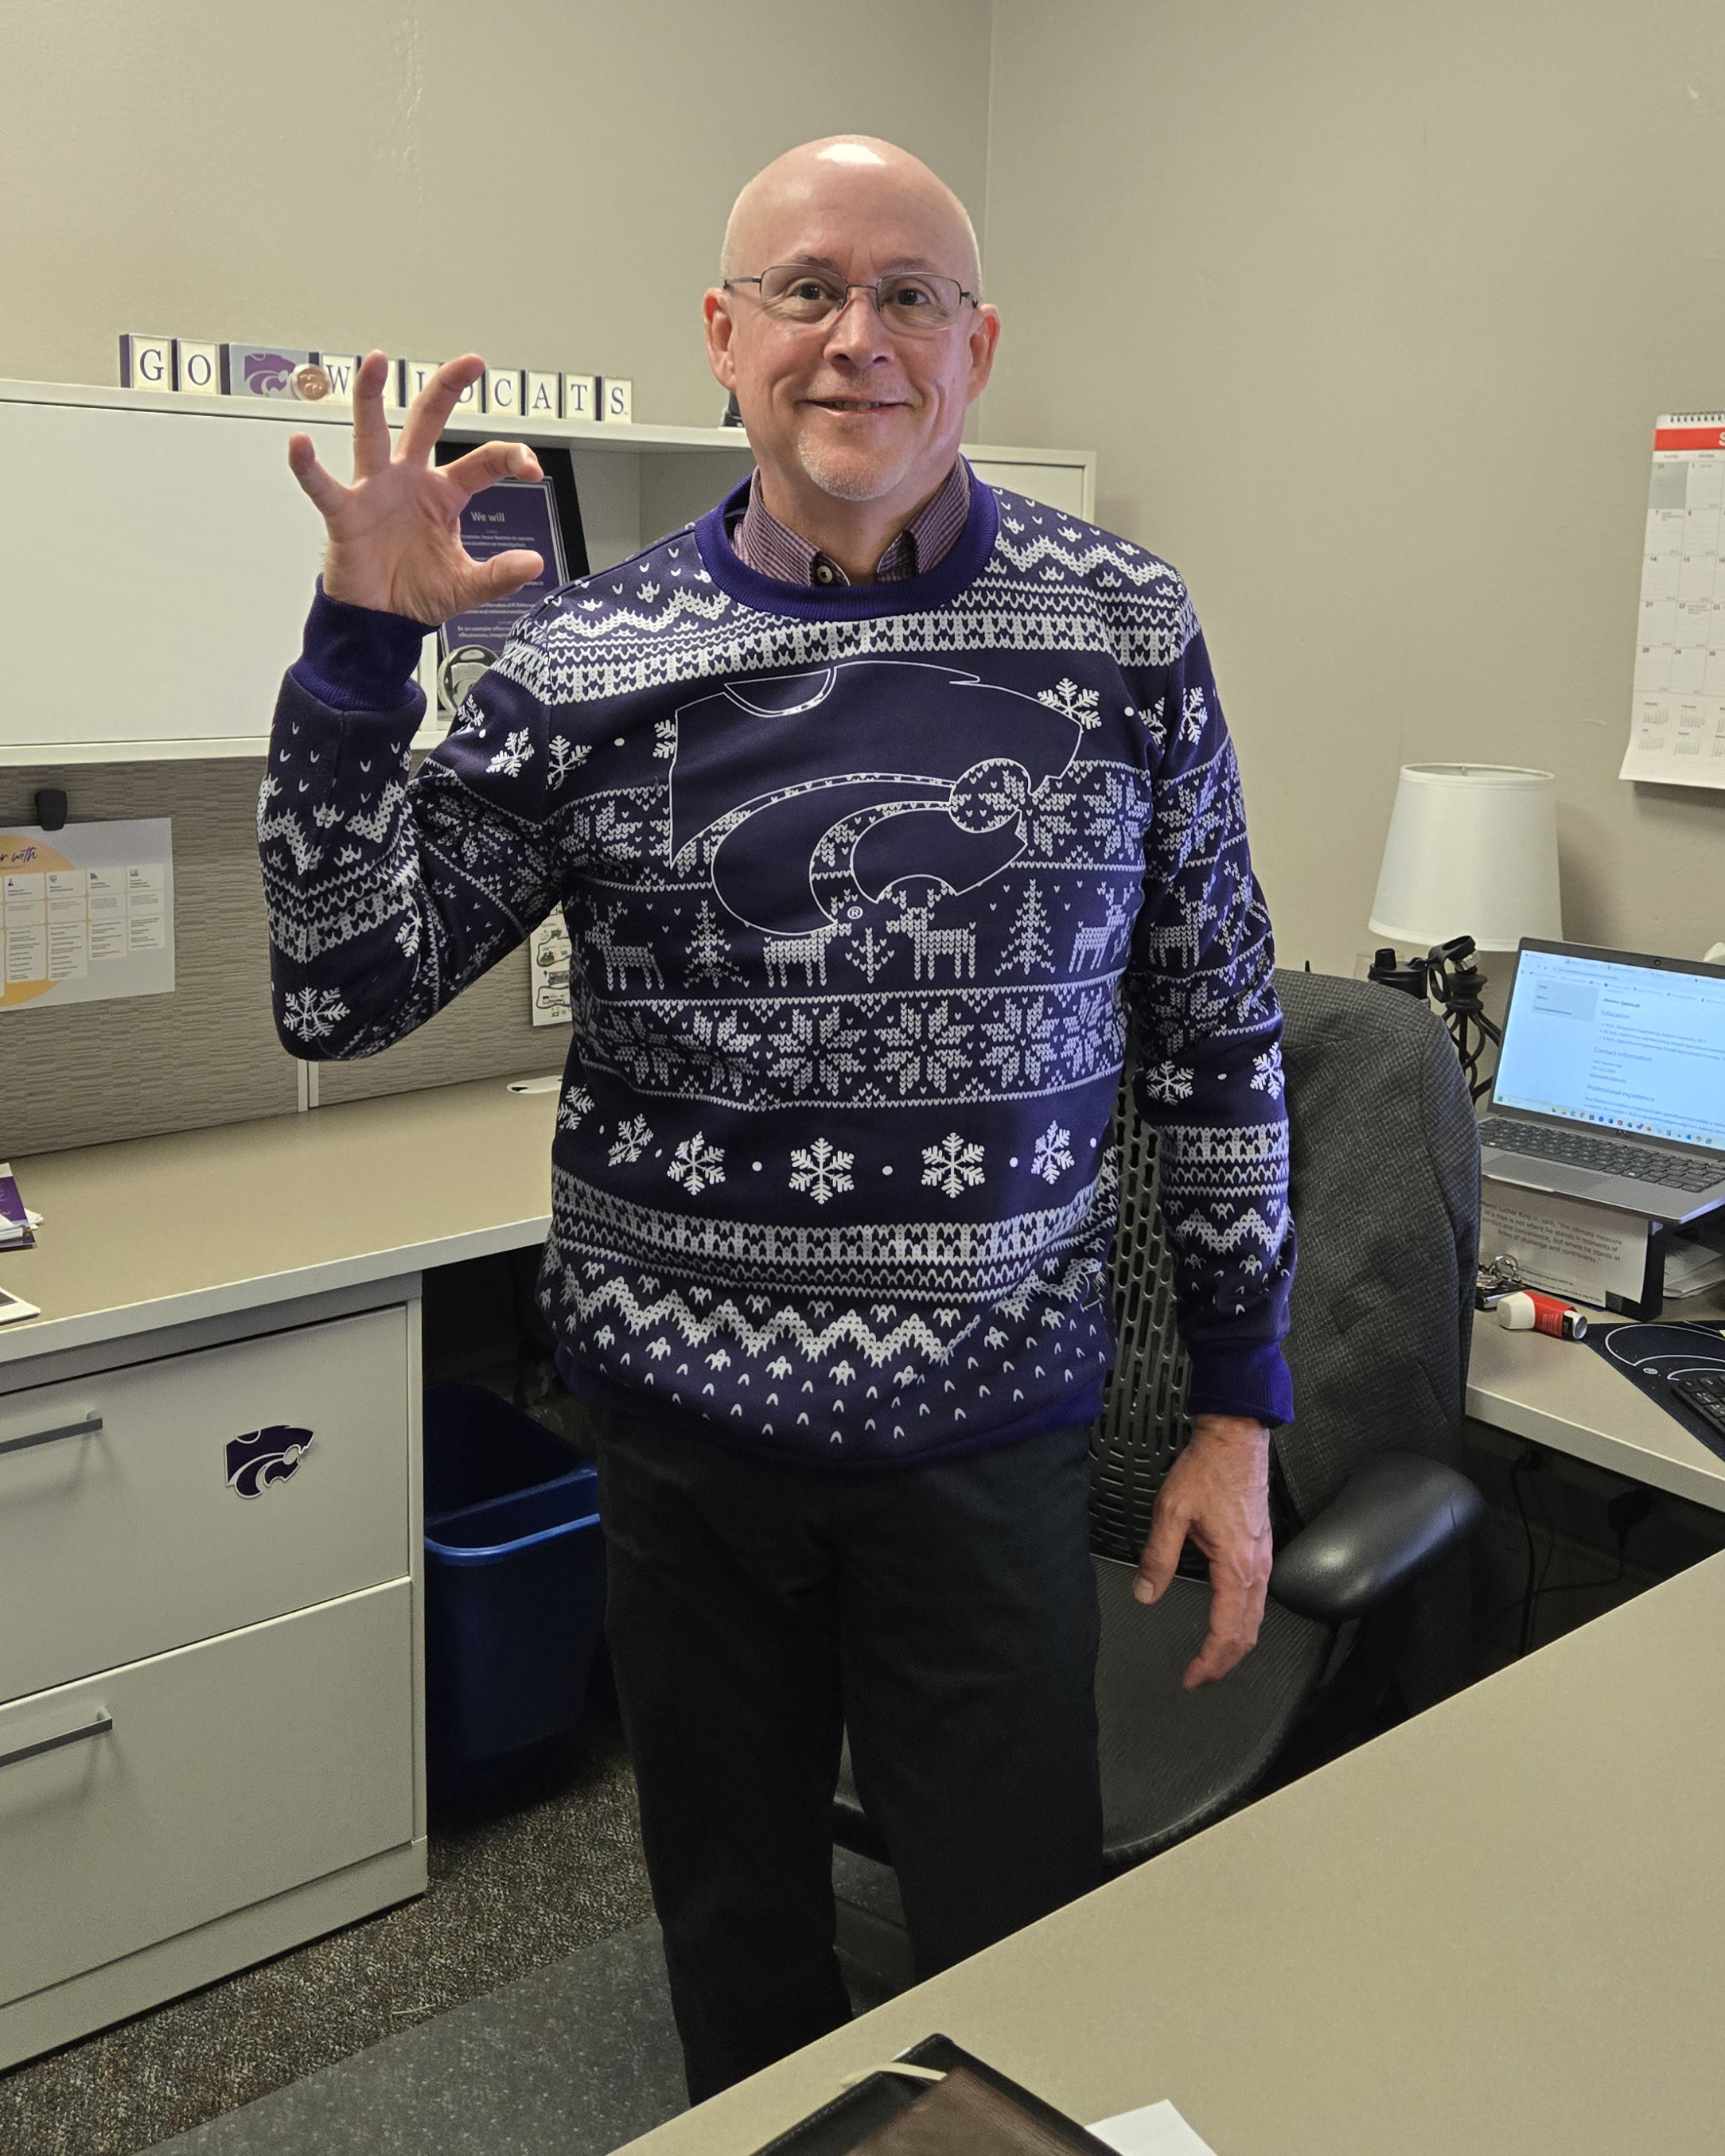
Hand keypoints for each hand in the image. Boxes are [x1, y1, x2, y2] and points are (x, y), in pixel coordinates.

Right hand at [286, 352, 545, 625]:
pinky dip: (308, 467)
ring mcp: (376, 490)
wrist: (380, 619)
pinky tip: (300, 445)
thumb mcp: (466, 585)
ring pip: (372, 432)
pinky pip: (323, 485)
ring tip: (374, 361)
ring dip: (371, 396)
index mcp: (445, 493)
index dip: (510, 458)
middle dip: (447, 389)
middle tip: (472, 362)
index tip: (532, 468)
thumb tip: (534, 565)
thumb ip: (500, 575)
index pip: (483, 462)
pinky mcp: (345, 512)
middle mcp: (410, 479)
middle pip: (427, 420)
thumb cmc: (416, 592)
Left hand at [1134, 1413, 1272, 1689]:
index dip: (1208, 1662)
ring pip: (1256, 1618)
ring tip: (1213, 1658)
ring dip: (1236, 1644)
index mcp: (1235, 1566)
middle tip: (1200, 1678)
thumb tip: (1146, 1593)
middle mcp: (1256, 1568)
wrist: (1236, 1438)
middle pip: (1248, 1633)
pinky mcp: (1262, 1548)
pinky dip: (1244, 1621)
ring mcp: (1263, 1558)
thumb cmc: (1208, 1469)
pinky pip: (1258, 1598)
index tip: (1191, 1677)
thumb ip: (1157, 1557)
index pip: (1225, 1631)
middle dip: (1225, 1663)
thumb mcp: (1171, 1512)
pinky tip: (1229, 1621)